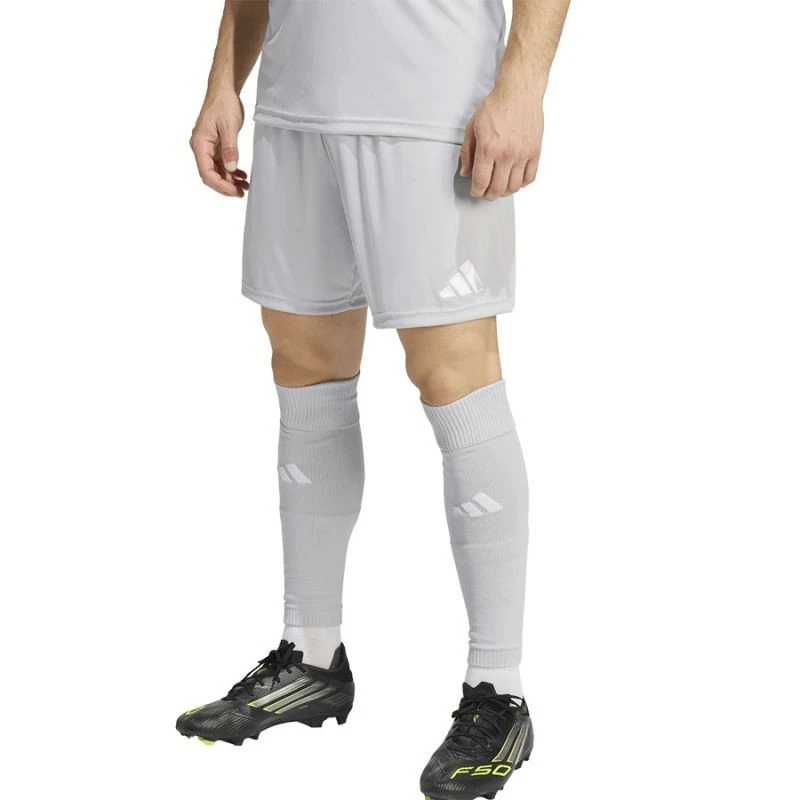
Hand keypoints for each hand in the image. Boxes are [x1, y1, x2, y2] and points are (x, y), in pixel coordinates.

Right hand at [190, 91, 249, 197]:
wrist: (223, 90)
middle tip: (241, 192)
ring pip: (217, 171)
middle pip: (210, 175)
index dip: (220, 185)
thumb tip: (230, 169)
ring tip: (245, 186)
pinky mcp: (215, 147)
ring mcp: (208, 148)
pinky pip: (221, 164)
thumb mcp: (229, 127)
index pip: (207, 172)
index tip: (234, 191)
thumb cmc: (223, 104)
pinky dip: (231, 171)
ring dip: (230, 180)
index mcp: (200, 144)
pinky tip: (241, 176)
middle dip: (225, 186)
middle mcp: (201, 148)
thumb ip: (230, 149)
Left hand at [460, 82, 543, 199]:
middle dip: (489, 195)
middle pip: (497, 189)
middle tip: (486, 192)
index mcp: (488, 148)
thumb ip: (467, 152)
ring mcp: (522, 154)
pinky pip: (529, 178)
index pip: (481, 182)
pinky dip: (521, 184)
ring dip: (504, 192)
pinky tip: (514, 180)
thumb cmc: (496, 106)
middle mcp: (506, 154)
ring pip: (513, 187)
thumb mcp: (472, 127)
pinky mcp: (534, 152)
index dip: (476, 192)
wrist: (519, 93)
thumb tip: (466, 172)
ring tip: (499, 187)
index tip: (475, 191)